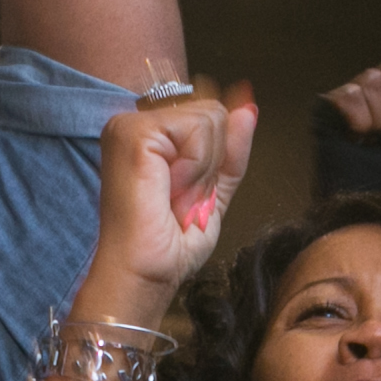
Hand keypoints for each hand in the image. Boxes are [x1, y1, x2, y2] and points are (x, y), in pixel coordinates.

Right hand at [70, 87, 254, 327]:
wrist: (146, 273)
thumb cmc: (168, 244)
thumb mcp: (214, 190)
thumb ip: (231, 149)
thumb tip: (249, 108)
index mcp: (151, 135)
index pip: (209, 114)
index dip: (216, 156)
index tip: (189, 192)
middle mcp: (136, 122)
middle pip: (215, 112)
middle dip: (212, 163)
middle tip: (182, 197)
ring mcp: (131, 123)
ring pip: (211, 117)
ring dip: (204, 169)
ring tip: (176, 195)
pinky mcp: (134, 131)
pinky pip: (197, 129)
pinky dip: (195, 167)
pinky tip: (170, 188)